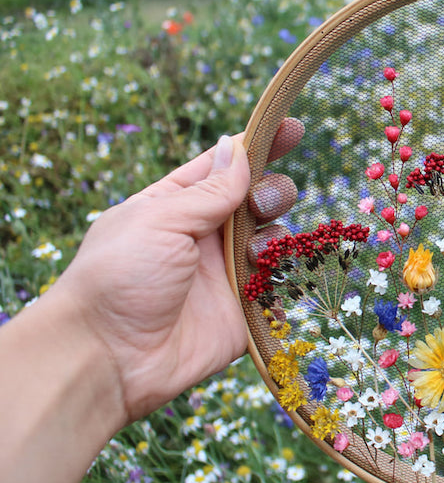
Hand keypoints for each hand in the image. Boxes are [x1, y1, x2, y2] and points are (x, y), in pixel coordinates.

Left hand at [55, 120, 301, 421]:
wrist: (110, 356)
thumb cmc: (119, 277)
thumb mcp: (160, 219)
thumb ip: (209, 190)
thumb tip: (237, 147)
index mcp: (177, 204)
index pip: (225, 165)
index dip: (260, 144)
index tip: (293, 127)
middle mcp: (206, 235)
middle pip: (258, 198)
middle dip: (272, 192)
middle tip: (261, 204)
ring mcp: (227, 272)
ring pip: (275, 239)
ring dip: (276, 236)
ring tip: (254, 254)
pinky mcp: (245, 309)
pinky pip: (280, 285)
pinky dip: (285, 277)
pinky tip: (269, 277)